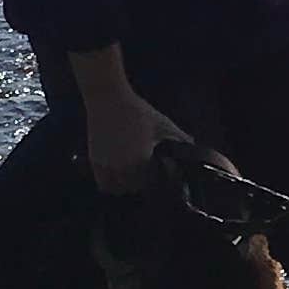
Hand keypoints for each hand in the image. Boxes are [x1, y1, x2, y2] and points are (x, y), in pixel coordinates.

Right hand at [81, 79, 185, 196]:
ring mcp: (107, 165)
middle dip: (142, 184)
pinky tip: (118, 175)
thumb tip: (193, 146)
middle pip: (135, 188)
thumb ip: (179, 137)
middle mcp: (122, 167)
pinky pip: (104, 183)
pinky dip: (111, 183)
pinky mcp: (95, 161)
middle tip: (147, 175)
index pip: (151, 183)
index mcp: (141, 160)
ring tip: (133, 177)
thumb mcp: (162, 124)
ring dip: (126, 186)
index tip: (159, 175)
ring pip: (118, 189)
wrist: (108, 99)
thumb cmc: (137, 111)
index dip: (156, 181)